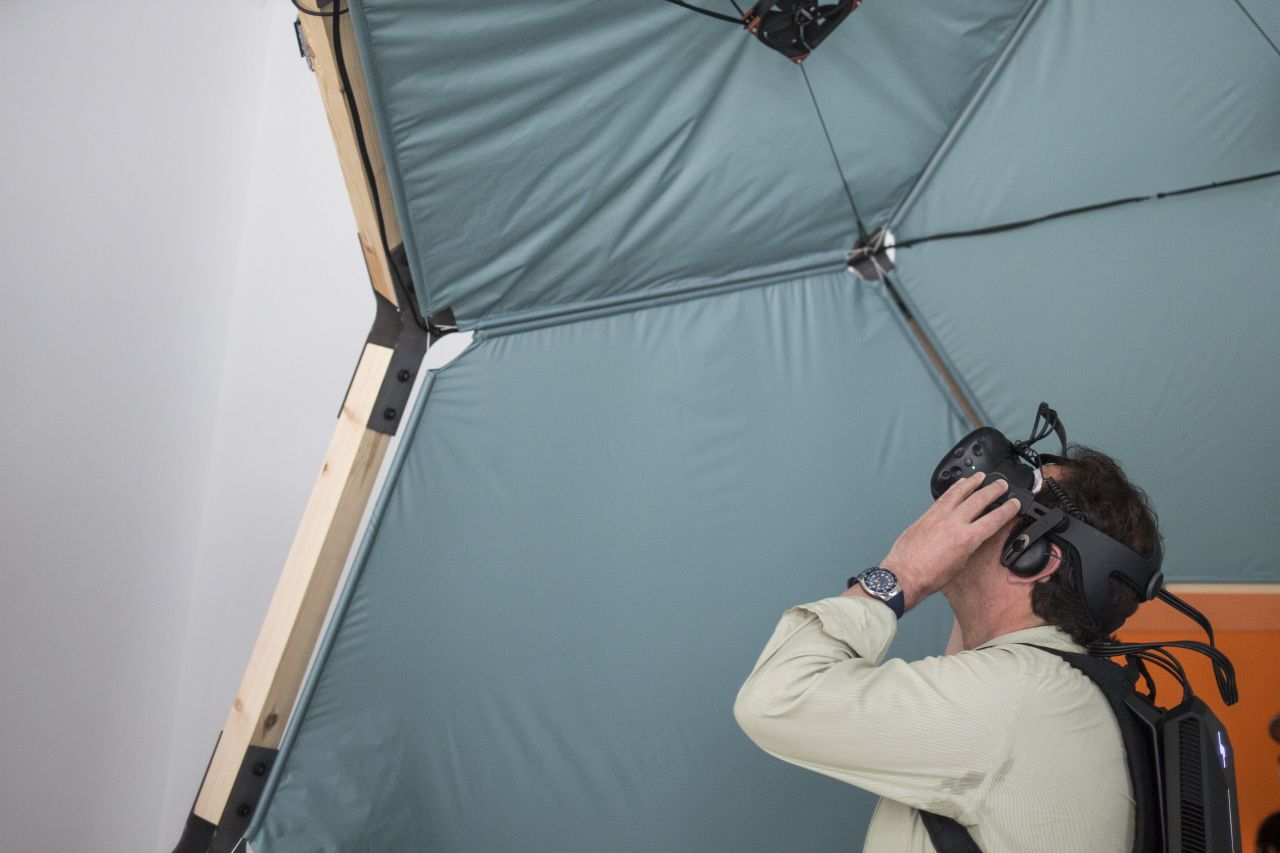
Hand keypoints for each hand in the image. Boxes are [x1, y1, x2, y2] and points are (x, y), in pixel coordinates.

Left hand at [879, 473, 1021, 608]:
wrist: (903, 575)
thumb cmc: (930, 576)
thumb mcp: (960, 564)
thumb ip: (970, 545)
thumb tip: (975, 535)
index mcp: (967, 538)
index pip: (994, 519)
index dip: (1008, 509)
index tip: (1015, 503)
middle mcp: (954, 523)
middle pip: (979, 499)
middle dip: (994, 490)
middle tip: (1002, 484)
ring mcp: (939, 516)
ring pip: (960, 492)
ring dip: (973, 482)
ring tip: (982, 476)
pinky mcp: (927, 514)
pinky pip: (944, 496)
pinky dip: (954, 488)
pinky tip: (959, 484)